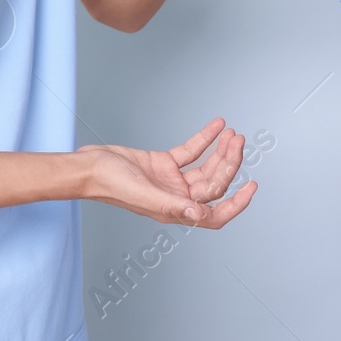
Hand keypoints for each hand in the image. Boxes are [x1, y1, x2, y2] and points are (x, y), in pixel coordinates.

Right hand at [78, 118, 257, 228]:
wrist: (89, 167)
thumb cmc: (110, 185)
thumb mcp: (145, 196)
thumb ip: (173, 206)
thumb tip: (200, 216)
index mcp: (175, 212)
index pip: (214, 214)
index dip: (236, 204)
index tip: (252, 187)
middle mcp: (177, 198)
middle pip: (213, 183)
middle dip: (229, 163)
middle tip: (238, 141)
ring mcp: (171, 180)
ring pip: (206, 166)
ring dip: (220, 150)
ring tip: (232, 133)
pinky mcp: (163, 163)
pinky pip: (190, 151)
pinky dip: (204, 139)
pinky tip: (217, 125)